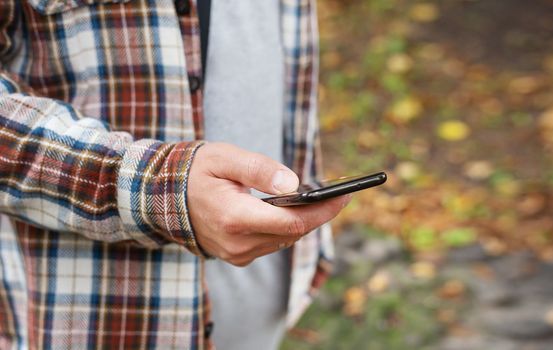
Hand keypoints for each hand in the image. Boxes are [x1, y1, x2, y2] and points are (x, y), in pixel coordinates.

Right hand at [187, 142, 350, 265]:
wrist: (163, 196)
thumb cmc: (195, 171)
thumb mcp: (224, 158)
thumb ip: (259, 169)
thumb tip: (295, 184)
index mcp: (235, 217)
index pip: (292, 221)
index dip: (323, 210)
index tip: (344, 196)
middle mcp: (237, 243)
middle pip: (293, 233)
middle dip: (319, 214)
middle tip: (339, 195)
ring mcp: (237, 254)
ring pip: (285, 240)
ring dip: (304, 222)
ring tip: (322, 201)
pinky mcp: (237, 256)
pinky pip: (272, 244)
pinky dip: (286, 228)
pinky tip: (294, 211)